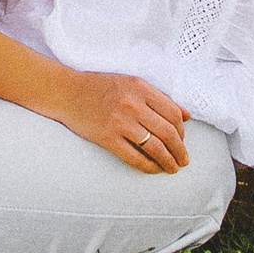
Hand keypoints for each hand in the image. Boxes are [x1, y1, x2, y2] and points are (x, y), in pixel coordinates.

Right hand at [53, 71, 192, 172]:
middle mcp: (132, 103)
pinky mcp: (107, 138)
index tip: (183, 140)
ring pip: (154, 147)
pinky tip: (154, 169)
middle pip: (167, 132)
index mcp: (140, 87)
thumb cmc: (100, 87)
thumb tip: (186, 115)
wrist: (67, 92)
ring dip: (168, 161)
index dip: (182, 130)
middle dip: (180, 150)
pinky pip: (135, 157)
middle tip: (184, 160)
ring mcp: (119, 122)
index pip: (173, 112)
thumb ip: (158, 98)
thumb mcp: (131, 83)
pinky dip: (148, 166)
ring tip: (173, 168)